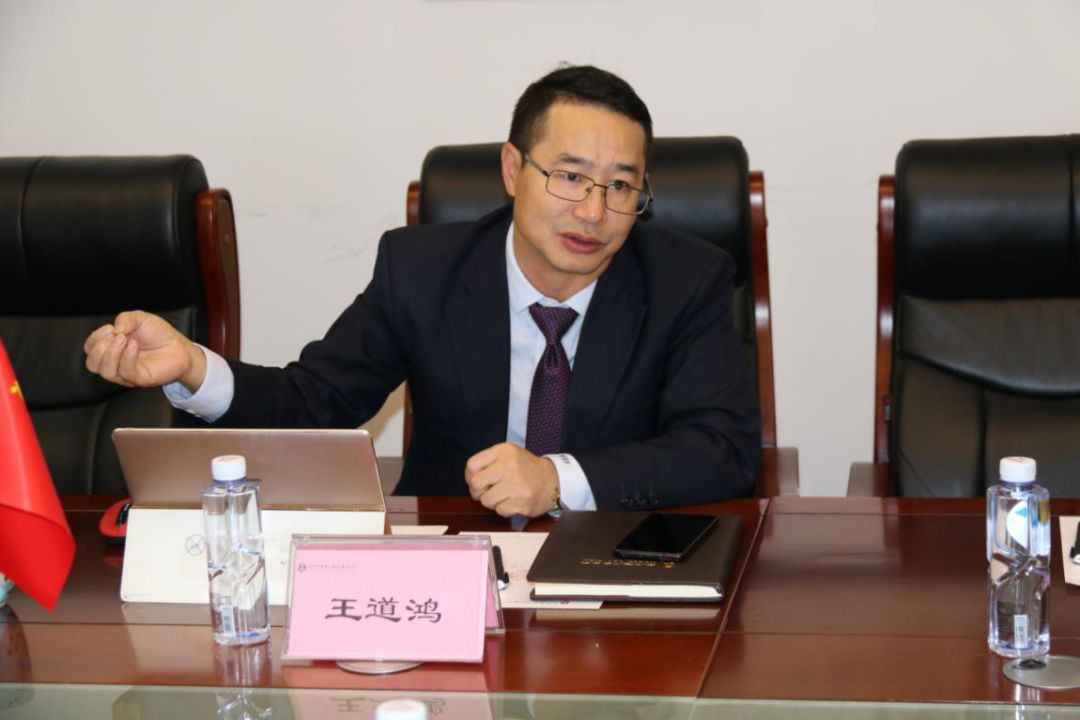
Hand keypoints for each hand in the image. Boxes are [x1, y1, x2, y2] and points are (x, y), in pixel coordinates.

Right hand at [83, 310, 205, 390]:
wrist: (179, 346)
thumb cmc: (158, 334)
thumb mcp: (140, 318)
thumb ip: (125, 319)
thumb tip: (114, 330)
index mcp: (111, 349)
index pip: (90, 349)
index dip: (94, 339)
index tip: (109, 328)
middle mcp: (116, 363)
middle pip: (92, 364)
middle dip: (99, 348)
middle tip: (116, 336)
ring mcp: (126, 373)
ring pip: (106, 371)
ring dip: (112, 353)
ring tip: (125, 339)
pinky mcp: (139, 379)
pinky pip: (125, 372)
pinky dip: (126, 357)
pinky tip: (134, 346)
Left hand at [465, 443, 558, 517]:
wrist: (553, 480)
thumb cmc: (527, 468)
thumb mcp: (509, 454)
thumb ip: (489, 462)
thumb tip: (470, 479)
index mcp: (504, 451)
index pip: (472, 465)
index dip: (470, 476)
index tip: (478, 480)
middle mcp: (509, 466)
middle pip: (475, 484)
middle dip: (478, 491)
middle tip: (486, 491)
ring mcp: (516, 485)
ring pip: (486, 500)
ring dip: (491, 501)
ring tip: (503, 495)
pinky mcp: (522, 502)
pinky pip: (499, 510)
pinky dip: (503, 509)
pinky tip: (512, 501)